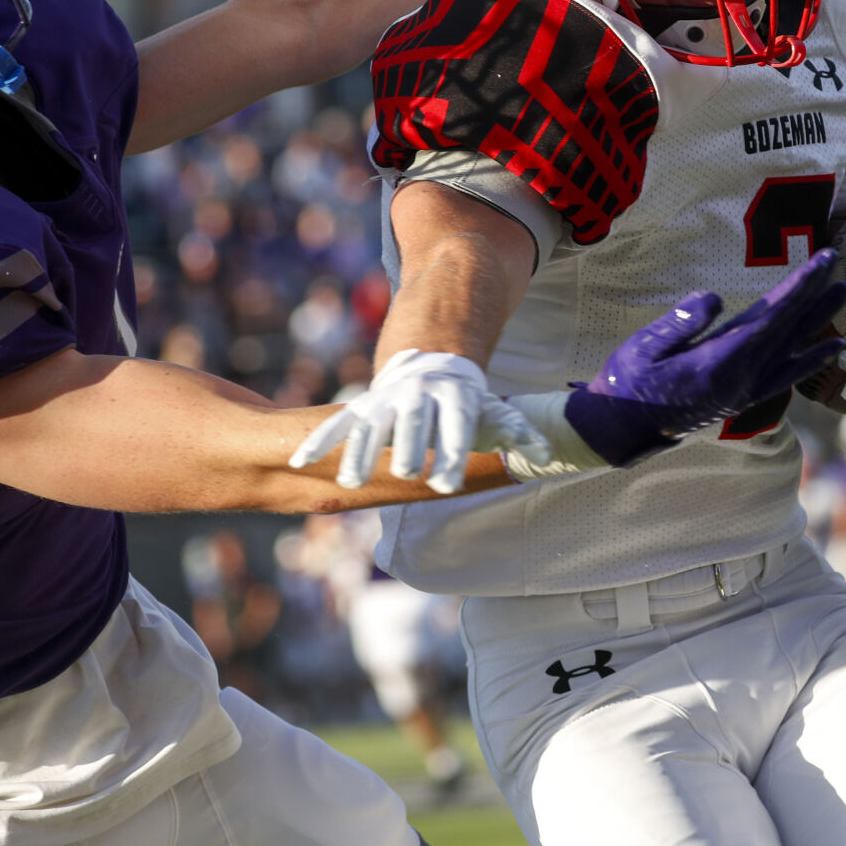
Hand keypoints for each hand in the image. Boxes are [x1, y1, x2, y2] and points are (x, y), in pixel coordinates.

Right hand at [289, 349, 549, 493]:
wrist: (433, 362)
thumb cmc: (469, 401)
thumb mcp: (496, 411)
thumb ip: (517, 432)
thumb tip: (544, 452)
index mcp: (453, 400)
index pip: (455, 428)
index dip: (451, 452)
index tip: (446, 482)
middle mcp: (418, 399)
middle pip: (412, 424)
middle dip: (406, 449)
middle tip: (407, 474)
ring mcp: (387, 401)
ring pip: (371, 425)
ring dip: (359, 451)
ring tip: (348, 480)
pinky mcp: (364, 407)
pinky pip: (340, 423)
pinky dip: (321, 440)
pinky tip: (301, 461)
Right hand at [563, 250, 845, 465]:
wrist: (624, 427)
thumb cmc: (628, 381)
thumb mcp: (643, 346)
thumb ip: (680, 322)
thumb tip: (715, 299)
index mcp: (718, 362)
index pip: (770, 318)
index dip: (799, 288)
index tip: (822, 262)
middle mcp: (741, 379)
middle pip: (788, 332)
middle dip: (816, 297)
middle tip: (841, 269)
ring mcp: (745, 391)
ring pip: (792, 352)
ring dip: (819, 323)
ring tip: (844, 297)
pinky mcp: (742, 397)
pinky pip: (786, 377)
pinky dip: (810, 361)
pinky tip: (829, 350)